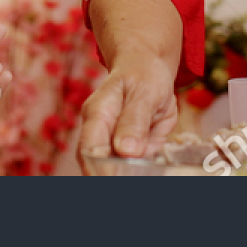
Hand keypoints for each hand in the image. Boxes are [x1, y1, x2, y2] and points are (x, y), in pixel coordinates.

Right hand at [76, 47, 177, 169]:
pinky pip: (138, 165)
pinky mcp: (127, 151)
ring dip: (139, 168)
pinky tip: (156, 148)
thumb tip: (126, 151)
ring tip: (152, 149)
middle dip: (121, 173)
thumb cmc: (142, 74)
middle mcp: (99, 132)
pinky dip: (149, 163)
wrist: (146, 69)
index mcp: (97, 114)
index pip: (91, 150)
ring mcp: (112, 143)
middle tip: (143, 167)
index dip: (103, 170)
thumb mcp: (144, 92)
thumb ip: (135, 120)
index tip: (122, 178)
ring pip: (122, 168)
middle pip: (101, 165)